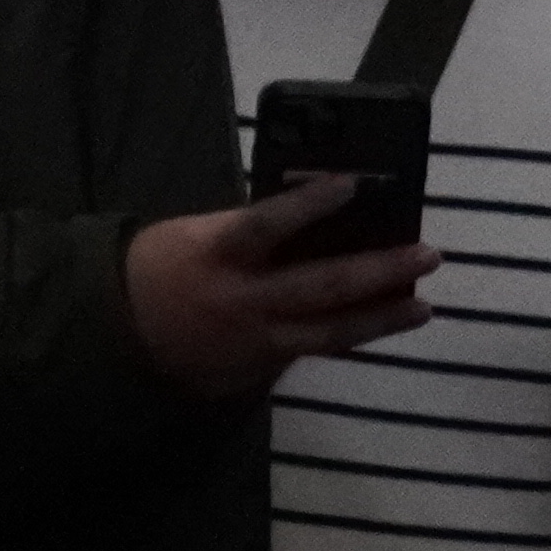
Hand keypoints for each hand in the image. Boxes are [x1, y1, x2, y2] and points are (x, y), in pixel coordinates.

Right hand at [124, 189, 437, 396]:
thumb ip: (244, 231)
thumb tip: (305, 221)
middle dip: (378, 270)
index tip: (351, 183)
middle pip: (322, 286)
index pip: (268, 223)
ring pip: (332, 332)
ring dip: (382, 317)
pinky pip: (315, 349)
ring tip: (422, 305)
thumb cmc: (158, 267)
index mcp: (218, 253)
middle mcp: (245, 299)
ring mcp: (260, 339)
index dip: (309, 205)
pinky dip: (349, 337)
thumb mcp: (192, 235)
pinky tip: (381, 327)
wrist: (125, 333)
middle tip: (426, 254)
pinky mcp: (266, 366)